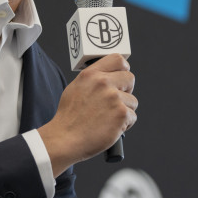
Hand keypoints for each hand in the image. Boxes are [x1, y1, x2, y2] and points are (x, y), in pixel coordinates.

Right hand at [38, 54, 136, 175]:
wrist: (65, 138)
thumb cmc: (69, 117)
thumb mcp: (75, 88)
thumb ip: (93, 79)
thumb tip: (108, 76)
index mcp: (91, 74)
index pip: (118, 59)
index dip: (122, 69)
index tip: (121, 78)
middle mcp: (103, 83)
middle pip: (129, 78)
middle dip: (126, 90)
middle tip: (115, 102)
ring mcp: (114, 98)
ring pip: (132, 101)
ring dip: (124, 110)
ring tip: (108, 118)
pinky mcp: (121, 114)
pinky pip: (132, 116)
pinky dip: (124, 124)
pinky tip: (110, 127)